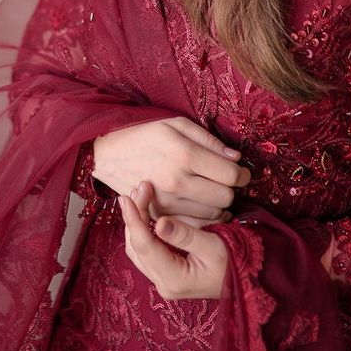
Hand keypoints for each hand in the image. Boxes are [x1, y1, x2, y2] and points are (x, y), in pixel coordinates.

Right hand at [93, 116, 250, 226]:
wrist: (108, 155)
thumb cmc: (145, 135)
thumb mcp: (177, 125)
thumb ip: (209, 141)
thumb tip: (235, 158)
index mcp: (185, 155)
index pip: (231, 175)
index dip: (243, 174)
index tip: (241, 172)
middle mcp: (178, 182)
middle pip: (225, 197)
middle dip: (231, 190)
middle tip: (224, 181)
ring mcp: (168, 202)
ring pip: (213, 214)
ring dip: (219, 205)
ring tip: (211, 191)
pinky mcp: (160, 215)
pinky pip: (195, 225)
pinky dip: (204, 218)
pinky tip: (201, 206)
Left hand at [119, 179, 228, 299]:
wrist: (249, 278)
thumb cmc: (237, 260)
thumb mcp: (214, 245)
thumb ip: (185, 235)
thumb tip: (159, 222)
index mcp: (173, 279)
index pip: (144, 246)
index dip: (134, 219)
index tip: (128, 196)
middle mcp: (164, 284)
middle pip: (135, 247)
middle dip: (133, 217)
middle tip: (139, 189)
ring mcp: (164, 281)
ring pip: (138, 249)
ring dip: (136, 223)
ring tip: (141, 196)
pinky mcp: (168, 274)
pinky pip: (147, 250)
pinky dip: (144, 230)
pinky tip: (147, 212)